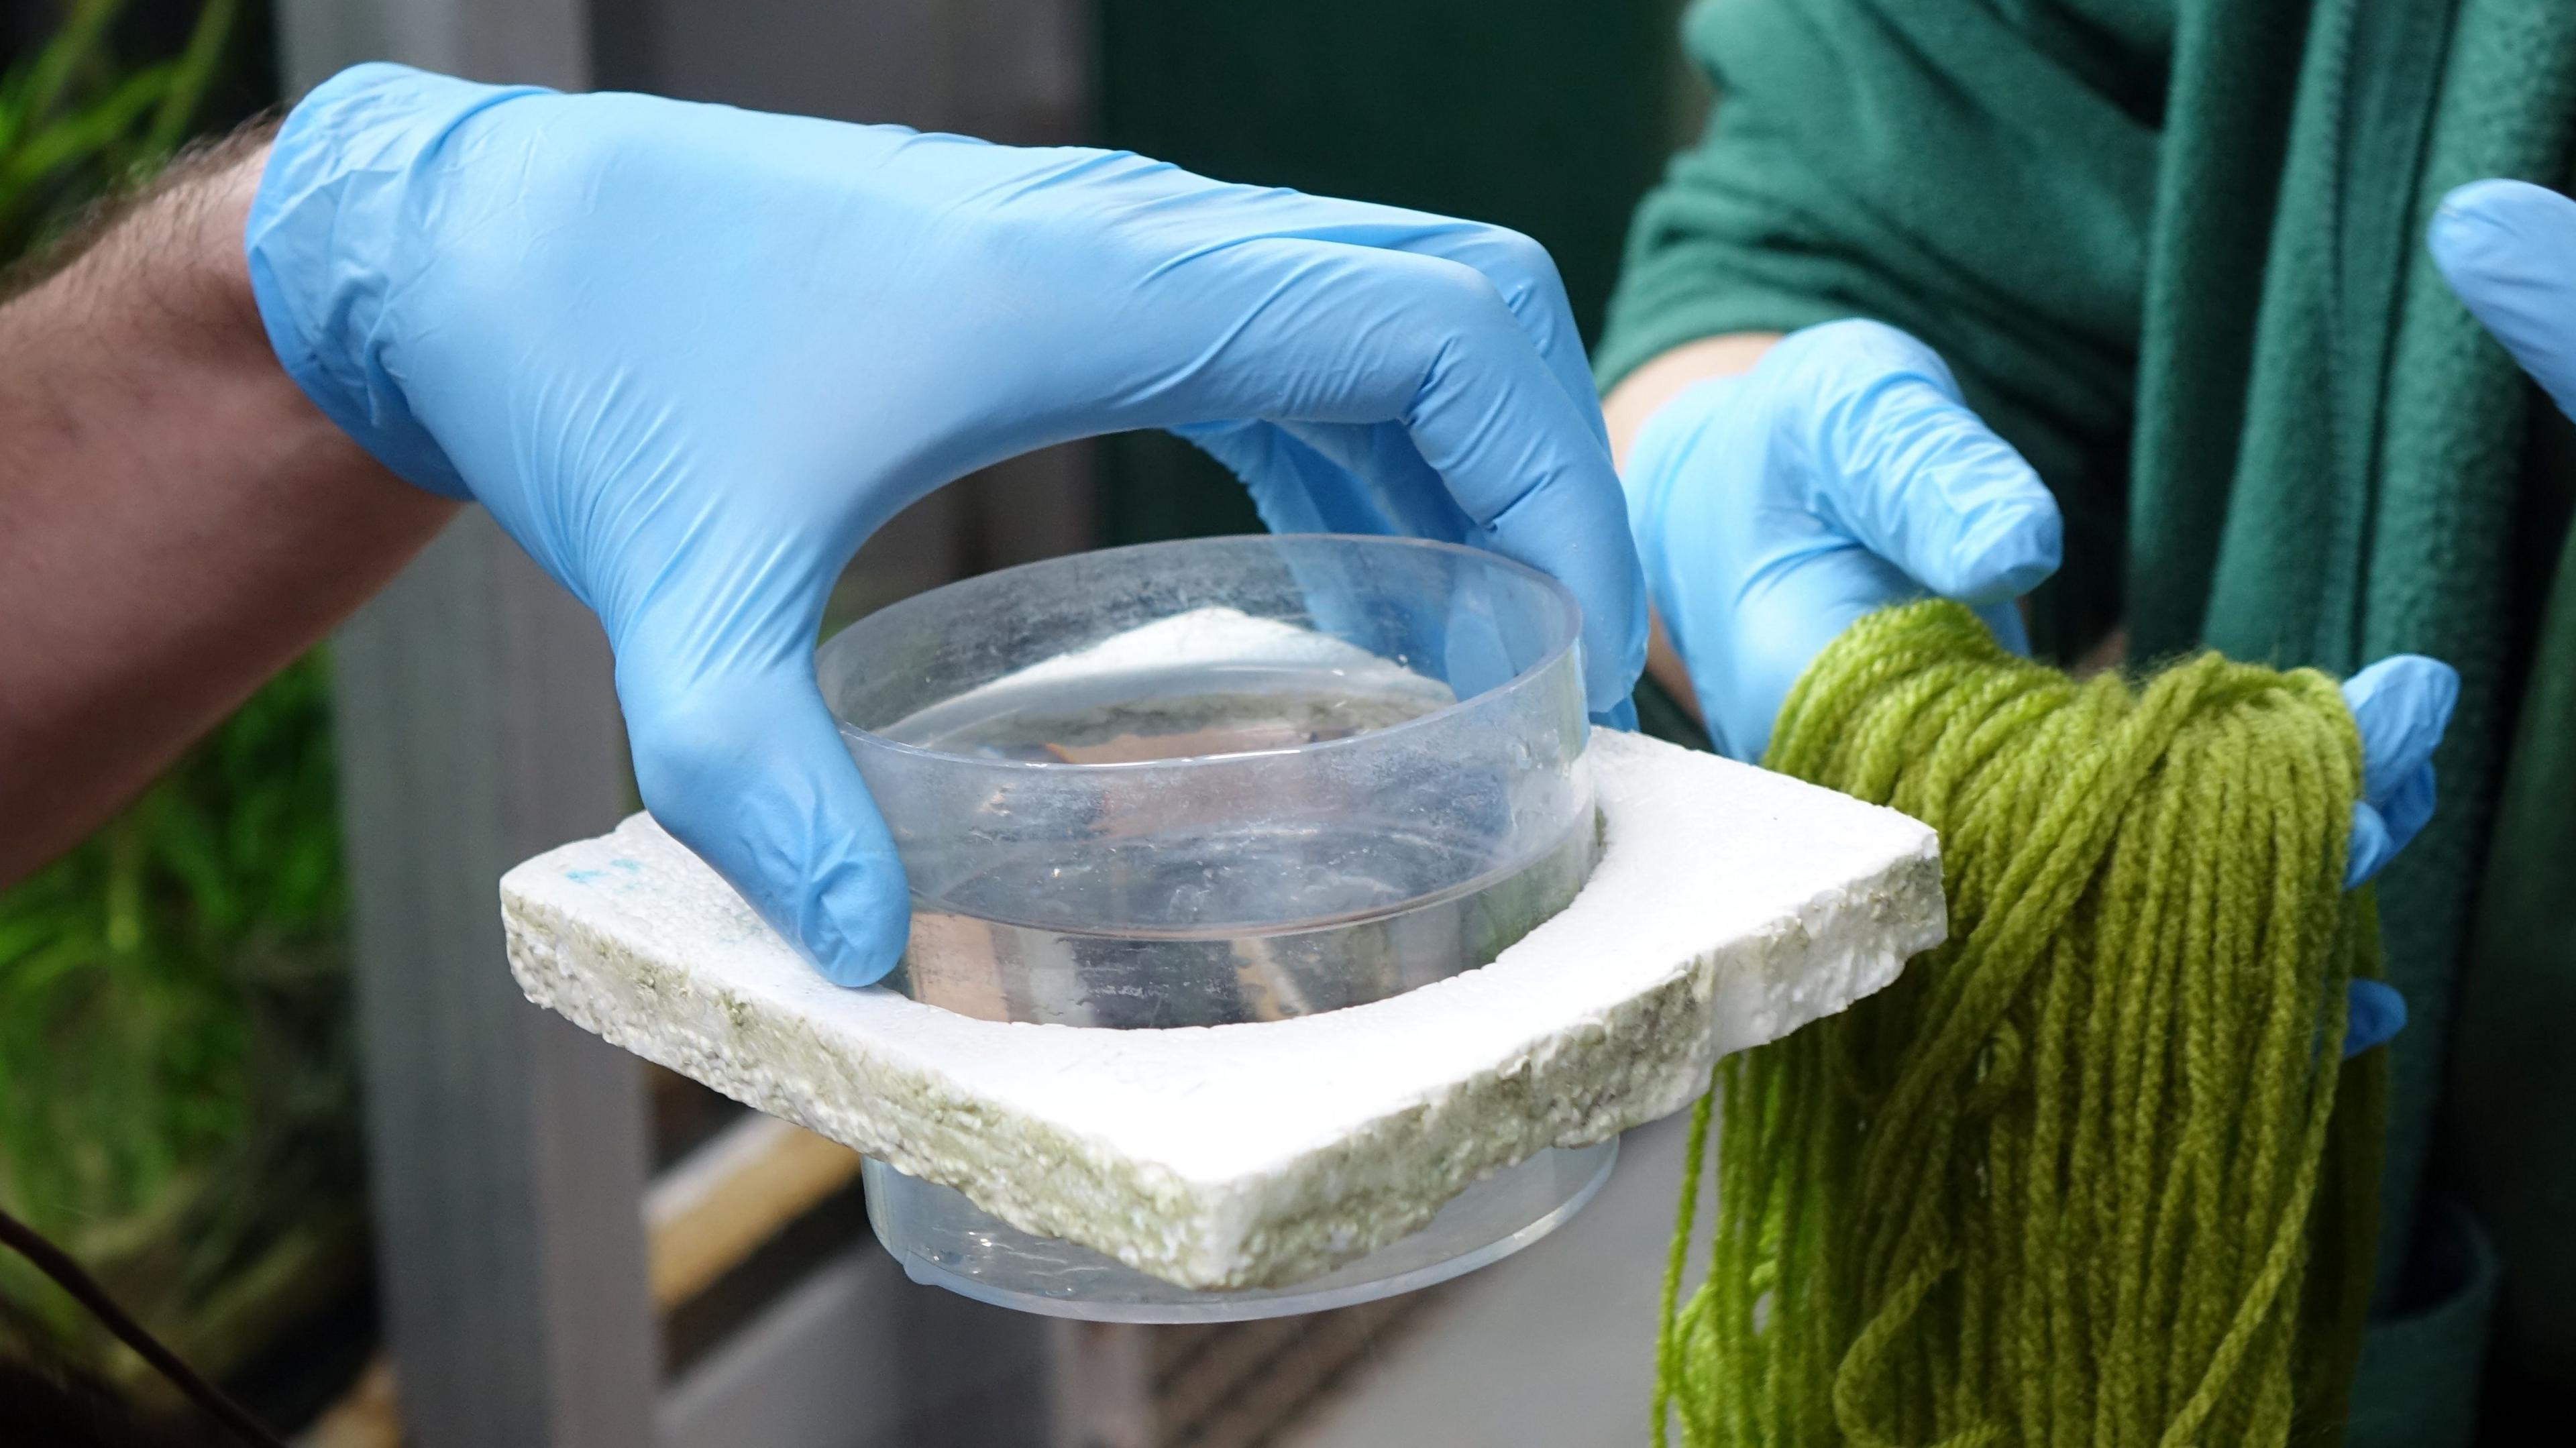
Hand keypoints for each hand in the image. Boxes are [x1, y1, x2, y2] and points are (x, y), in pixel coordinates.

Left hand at [246, 64, 1644, 985]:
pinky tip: (1324, 588)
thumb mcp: (675, 587)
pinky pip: (1287, 345)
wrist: (490, 233)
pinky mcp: (1074, 283)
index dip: (1562, 478)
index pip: (1451, 324)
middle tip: (1549, 670)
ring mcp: (1118, 247)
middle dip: (1545, 477)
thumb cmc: (589, 361)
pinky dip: (1353, 456)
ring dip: (1454, 469)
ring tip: (1465, 656)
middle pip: (1461, 304)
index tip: (1575, 650)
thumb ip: (759, 773)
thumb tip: (870, 952)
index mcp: (1116, 281)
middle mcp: (1149, 239)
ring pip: (1383, 317)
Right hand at [1621, 319, 2448, 1052]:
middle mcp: (1889, 814)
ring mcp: (1952, 823)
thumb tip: (2016, 547)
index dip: (2138, 836)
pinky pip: (2123, 868)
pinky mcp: (2008, 807)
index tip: (2296, 794)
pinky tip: (2352, 873)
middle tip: (2387, 800)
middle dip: (2247, 866)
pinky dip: (2235, 874)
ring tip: (2402, 797)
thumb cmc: (1788, 451)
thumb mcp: (1839, 411)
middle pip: (2070, 892)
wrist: (1739, 505)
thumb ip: (1917, 465)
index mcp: (1830, 734)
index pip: (1978, 828)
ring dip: (2267, 868)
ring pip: (2110, 893)